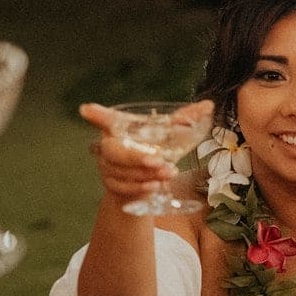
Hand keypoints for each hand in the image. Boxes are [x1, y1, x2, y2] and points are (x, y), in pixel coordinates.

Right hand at [79, 101, 211, 211]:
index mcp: (119, 128)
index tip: (86, 109)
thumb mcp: (171, 135)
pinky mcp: (112, 186)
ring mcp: (107, 168)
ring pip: (121, 172)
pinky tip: (156, 187)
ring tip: (168, 173)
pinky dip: (141, 187)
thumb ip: (186, 119)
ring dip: (145, 174)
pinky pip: (123, 188)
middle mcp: (108, 146)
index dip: (96, 115)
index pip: (105, 119)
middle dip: (135, 157)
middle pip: (113, 151)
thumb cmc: (155, 151)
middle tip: (158, 160)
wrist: (145, 185)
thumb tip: (208, 106)